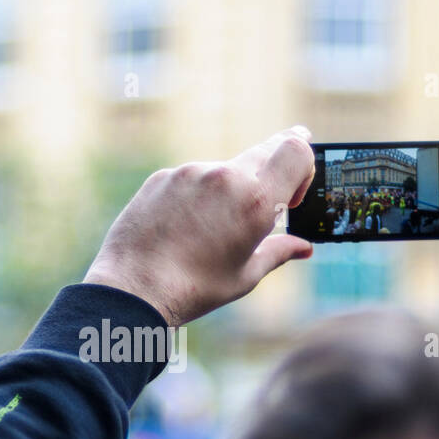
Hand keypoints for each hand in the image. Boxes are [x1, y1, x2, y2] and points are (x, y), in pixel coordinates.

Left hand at [83, 127, 315, 326]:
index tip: (294, 192)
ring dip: (231, 189)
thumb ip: (279, 252)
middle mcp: (224, 177)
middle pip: (265, 150)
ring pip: (225, 168)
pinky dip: (199, 196)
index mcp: (255, 200)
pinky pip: (193, 178)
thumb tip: (303, 247)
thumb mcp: (245, 276)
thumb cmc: (194, 289)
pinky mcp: (164, 176)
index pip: (296, 149)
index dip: (305, 163)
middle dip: (274, 171)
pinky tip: (185, 228)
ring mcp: (190, 172)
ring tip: (213, 230)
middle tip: (269, 198)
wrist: (133, 289)